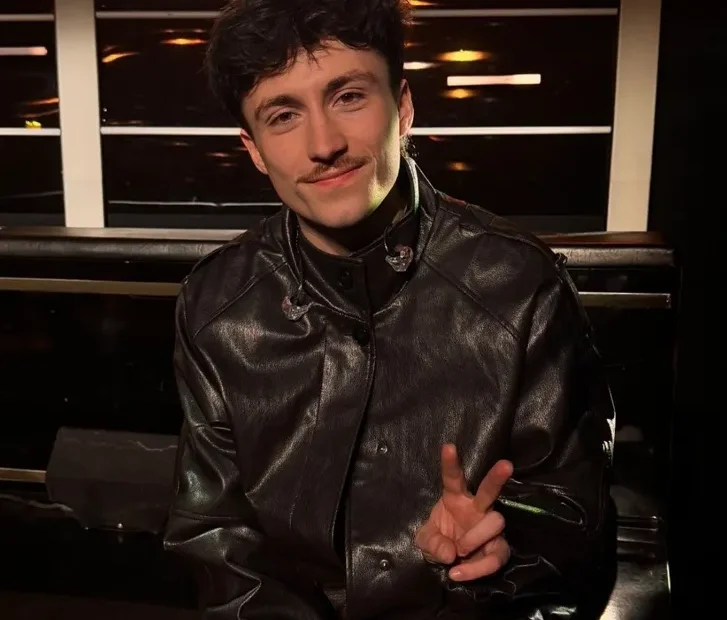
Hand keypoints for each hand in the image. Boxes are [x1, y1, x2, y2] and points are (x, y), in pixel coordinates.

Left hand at [414, 444, 512, 581]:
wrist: (450, 564)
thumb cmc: (439, 541)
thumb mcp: (425, 541)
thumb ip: (432, 543)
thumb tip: (450, 553)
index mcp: (455, 498)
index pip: (453, 478)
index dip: (450, 463)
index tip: (448, 446)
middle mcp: (476, 508)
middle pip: (489, 490)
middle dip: (497, 477)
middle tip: (506, 464)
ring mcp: (489, 527)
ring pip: (496, 521)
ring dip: (476, 537)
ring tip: (459, 550)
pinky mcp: (498, 548)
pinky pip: (497, 555)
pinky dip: (479, 567)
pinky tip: (460, 573)